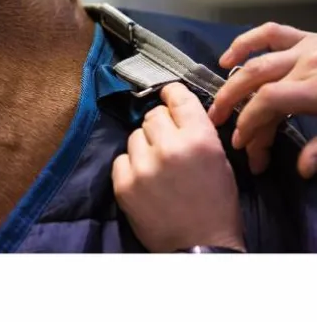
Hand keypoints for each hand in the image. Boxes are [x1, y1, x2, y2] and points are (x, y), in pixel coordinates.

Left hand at [112, 82, 244, 252]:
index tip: (167, 94)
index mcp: (199, 139)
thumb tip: (175, 110)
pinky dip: (131, 165)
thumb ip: (197, 131)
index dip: (171, 93)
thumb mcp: (218, 160)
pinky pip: (121, 158)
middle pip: (152, 115)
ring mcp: (143, 166)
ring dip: (145, 145)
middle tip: (166, 141)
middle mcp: (169, 147)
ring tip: (156, 164)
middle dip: (159, 125)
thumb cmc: (216, 203)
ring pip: (134, 135)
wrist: (200, 246)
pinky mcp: (124, 184)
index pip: (178, 97)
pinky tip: (143, 178)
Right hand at [207, 22, 316, 177]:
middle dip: (232, 105)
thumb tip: (299, 169)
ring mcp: (305, 45)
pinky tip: (228, 59)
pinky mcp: (309, 36)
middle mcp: (305, 63)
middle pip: (254, 82)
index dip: (249, 124)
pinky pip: (270, 33)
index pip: (267, 103)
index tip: (243, 145)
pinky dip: (246, 43)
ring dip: (233, 81)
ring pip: (257, 61)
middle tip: (218, 126)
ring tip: (218, 101)